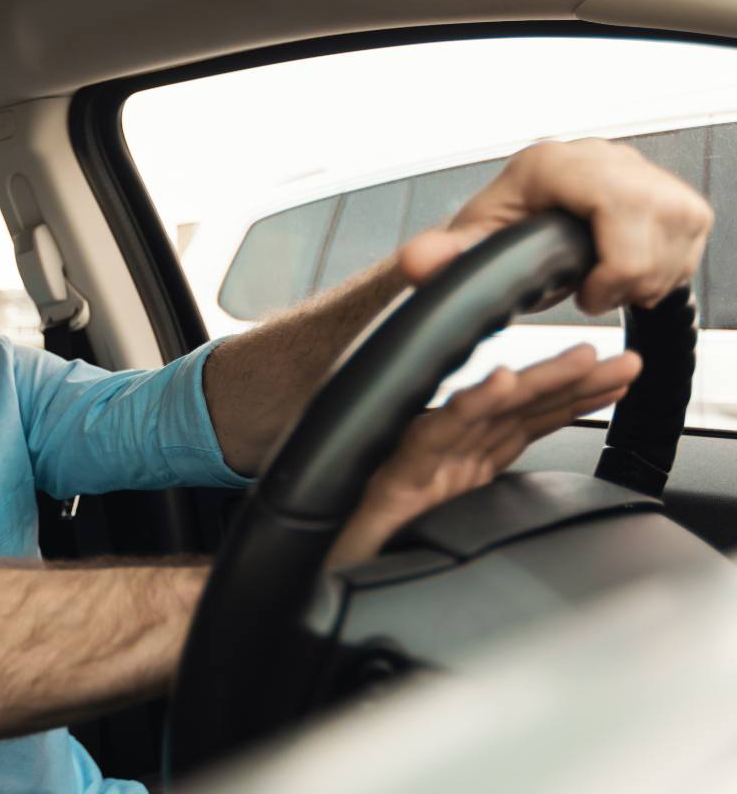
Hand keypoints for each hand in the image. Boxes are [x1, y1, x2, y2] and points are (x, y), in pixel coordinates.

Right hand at [325, 344, 641, 568]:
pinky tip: (499, 384)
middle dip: (569, 382)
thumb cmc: (371, 557)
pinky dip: (467, 407)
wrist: (320, 580)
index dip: (570, 400)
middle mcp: (441, 458)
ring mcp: (416, 463)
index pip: (522, 426)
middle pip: (513, 412)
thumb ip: (477, 508)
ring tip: (580, 361)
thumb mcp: (444, 534)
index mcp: (458, 469)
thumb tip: (530, 506)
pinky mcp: (389, 475)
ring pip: (483, 413)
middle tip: (620, 361)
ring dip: (536, 384)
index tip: (615, 380)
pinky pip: (434, 436)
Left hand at [398, 139, 712, 312]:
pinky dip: (666, 269)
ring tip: (604, 282)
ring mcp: (645, 172)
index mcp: (557, 165)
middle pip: (660, 223)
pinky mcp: (672, 193)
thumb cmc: (497, 232)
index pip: (621, 206)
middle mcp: (607, 158)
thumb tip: (420, 262)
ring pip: (682, 232)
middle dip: (630, 276)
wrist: (516, 224)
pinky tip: (625, 273)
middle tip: (592, 293)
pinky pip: (693, 237)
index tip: (586, 294)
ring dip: (647, 277)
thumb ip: (445, 257)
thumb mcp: (470, 247)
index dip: (614, 264)